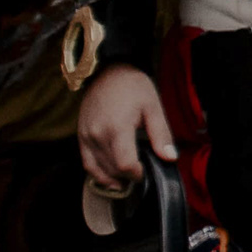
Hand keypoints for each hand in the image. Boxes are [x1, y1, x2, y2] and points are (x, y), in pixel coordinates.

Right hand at [78, 64, 170, 196]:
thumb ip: (161, 134)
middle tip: (141, 174)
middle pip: (111, 168)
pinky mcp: (81, 135)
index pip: (124, 163)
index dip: (137, 173)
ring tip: (127, 179)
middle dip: (127, 176)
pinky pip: (86, 161)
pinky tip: (110, 177)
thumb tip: (170, 157)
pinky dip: (97, 173)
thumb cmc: (133, 86)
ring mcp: (86, 135)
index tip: (147, 172)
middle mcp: (97, 134)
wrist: (108, 72)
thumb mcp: (153, 107)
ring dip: (113, 178)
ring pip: (97, 169)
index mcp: (117, 127)